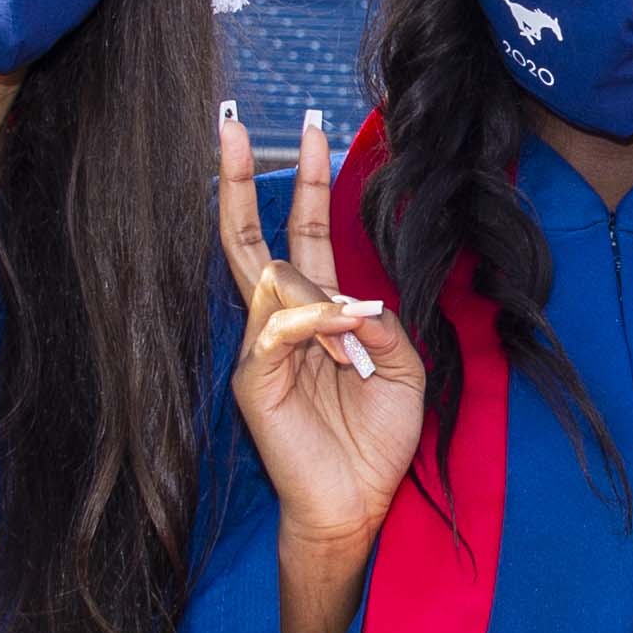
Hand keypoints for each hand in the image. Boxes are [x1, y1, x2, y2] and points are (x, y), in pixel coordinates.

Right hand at [219, 106, 424, 552]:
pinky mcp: (252, 380)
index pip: (301, 234)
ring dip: (323, 296)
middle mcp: (282, 323)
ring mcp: (261, 350)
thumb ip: (382, 323)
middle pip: (250, 239)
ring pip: (272, 281)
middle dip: (238, 182)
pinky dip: (313, 323)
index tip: (312, 133)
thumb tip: (354, 301)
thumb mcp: (403, 368)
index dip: (304, 185)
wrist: (358, 504)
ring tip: (360, 347)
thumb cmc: (377, 439)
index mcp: (318, 314)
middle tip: (229, 127)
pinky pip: (276, 329)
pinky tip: (343, 336)